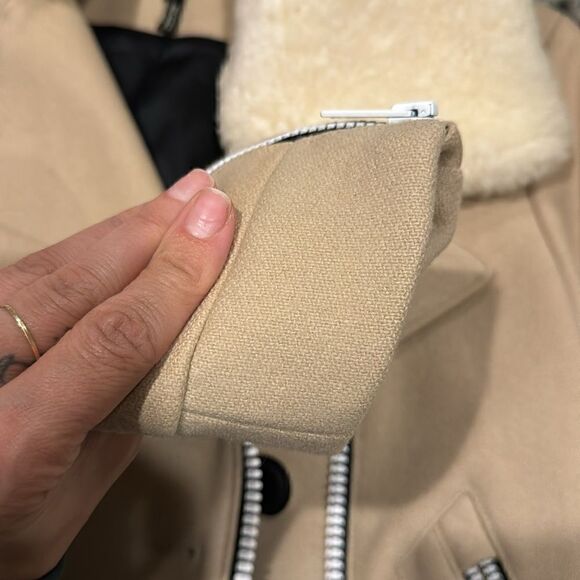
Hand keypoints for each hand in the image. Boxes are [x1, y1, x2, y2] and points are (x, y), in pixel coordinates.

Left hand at [0, 169, 234, 578]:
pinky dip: (89, 243)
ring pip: (56, 260)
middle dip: (154, 231)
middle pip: (82, 278)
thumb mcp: (62, 513)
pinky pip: (36, 266)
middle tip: (207, 196)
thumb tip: (165, 365)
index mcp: (15, 439)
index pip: (115, 338)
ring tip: (178, 200)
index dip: (175, 278)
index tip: (218, 230)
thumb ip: (115, 438)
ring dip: (126, 226)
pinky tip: (123, 229)